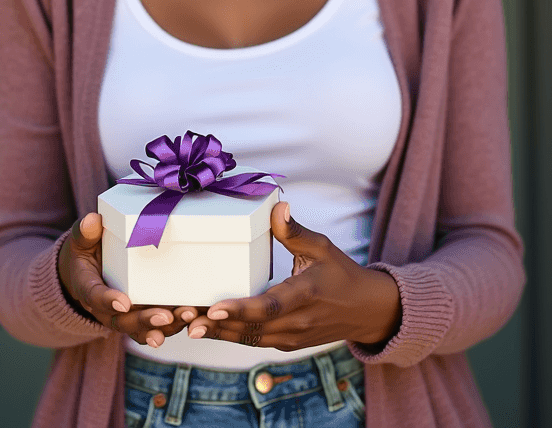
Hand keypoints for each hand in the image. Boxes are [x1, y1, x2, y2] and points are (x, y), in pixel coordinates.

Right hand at [56, 212, 199, 348]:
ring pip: (143, 329)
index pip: (95, 297)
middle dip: (145, 321)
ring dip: (165, 327)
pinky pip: (155, 326)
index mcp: (88, 288)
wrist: (86, 272)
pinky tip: (192, 319)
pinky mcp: (140, 315)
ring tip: (185, 317)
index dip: (108, 301)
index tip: (123, 303)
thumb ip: (85, 232)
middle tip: (164, 317)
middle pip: (124, 322)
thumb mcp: (81, 241)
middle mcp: (106, 309)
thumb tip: (92, 220)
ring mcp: (124, 316)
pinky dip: (173, 325)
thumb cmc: (86, 253)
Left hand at [186, 202, 401, 349]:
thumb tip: (277, 207)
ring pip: (250, 339)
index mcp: (306, 294)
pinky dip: (232, 336)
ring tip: (188, 325)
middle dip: (217, 326)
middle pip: (252, 328)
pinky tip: (210, 329)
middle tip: (185, 318)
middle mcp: (298, 321)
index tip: (213, 309)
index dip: (239, 310)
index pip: (269, 307)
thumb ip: (295, 231)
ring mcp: (293, 337)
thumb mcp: (322, 246)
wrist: (366, 311)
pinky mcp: (288, 344)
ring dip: (219, 334)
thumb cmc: (342, 274)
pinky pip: (256, 341)